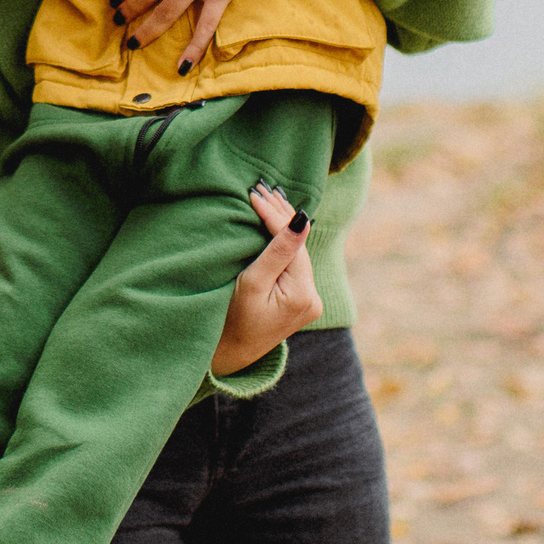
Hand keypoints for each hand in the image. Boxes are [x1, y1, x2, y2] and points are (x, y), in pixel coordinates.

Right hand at [211, 182, 320, 377]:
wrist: (229, 357)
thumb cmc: (231, 320)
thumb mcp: (252, 283)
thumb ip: (277, 251)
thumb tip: (303, 219)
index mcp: (303, 294)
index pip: (292, 242)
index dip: (274, 215)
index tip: (255, 193)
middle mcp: (313, 297)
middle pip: (299, 246)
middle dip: (281, 215)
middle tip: (262, 187)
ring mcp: (309, 301)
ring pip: (297, 253)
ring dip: (282, 225)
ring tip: (268, 197)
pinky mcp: (301, 301)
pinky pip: (293, 264)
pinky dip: (283, 243)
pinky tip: (275, 223)